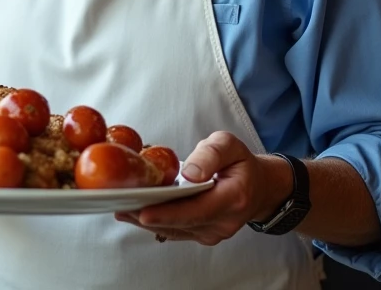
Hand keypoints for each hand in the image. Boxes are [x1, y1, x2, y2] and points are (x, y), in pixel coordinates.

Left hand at [114, 131, 294, 244]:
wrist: (259, 188)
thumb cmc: (241, 163)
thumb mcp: (229, 145)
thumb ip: (210, 155)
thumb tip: (190, 172)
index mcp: (234, 198)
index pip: (197, 210)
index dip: (169, 213)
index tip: (145, 212)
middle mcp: (224, 221)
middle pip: (182, 223)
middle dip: (150, 217)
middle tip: (121, 208)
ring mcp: (214, 232)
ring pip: (176, 230)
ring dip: (148, 222)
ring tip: (122, 210)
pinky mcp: (204, 234)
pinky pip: (178, 231)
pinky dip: (157, 223)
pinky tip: (136, 214)